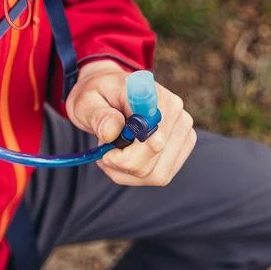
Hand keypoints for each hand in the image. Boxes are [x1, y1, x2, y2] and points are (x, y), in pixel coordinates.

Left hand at [65, 60, 196, 185]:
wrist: (108, 93)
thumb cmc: (97, 96)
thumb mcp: (87, 101)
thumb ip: (99, 116)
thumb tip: (112, 131)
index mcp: (155, 98)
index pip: (153, 140)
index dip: (127, 155)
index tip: (105, 152)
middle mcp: (177, 115)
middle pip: (154, 162)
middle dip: (122, 164)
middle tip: (104, 152)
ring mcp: (183, 133)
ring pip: (158, 175)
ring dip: (127, 172)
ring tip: (112, 152)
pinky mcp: (181, 148)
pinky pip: (160, 176)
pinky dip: (135, 175)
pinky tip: (121, 159)